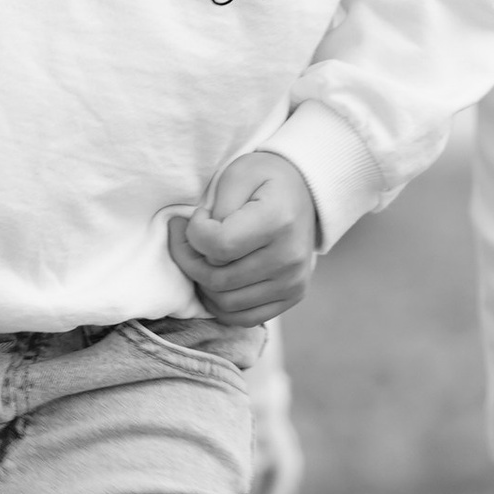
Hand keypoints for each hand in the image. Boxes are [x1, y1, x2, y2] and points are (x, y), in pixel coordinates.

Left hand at [170, 149, 318, 322]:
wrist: (305, 192)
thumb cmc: (265, 180)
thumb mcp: (238, 174)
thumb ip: (216, 207)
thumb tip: (197, 241)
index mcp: (277, 221)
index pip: (217, 245)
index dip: (194, 232)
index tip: (200, 215)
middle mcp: (289, 257)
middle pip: (217, 278)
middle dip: (190, 259)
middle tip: (188, 238)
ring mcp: (293, 282)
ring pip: (225, 303)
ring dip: (203, 283)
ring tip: (204, 257)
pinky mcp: (292, 296)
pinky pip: (243, 318)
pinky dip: (221, 305)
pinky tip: (216, 281)